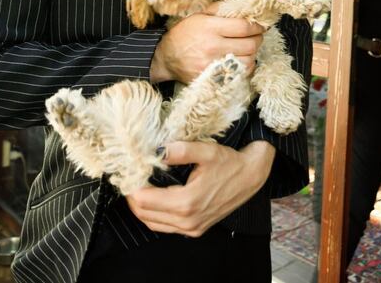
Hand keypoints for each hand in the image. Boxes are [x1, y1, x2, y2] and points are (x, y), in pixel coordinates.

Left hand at [126, 140, 274, 235]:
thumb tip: (158, 150)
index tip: (128, 172)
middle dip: (133, 197)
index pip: (144, 200)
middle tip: (130, 178)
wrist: (251, 176)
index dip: (132, 186)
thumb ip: (181, 150)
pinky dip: (154, 216)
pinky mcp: (196, 230)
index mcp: (187, 202)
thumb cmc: (230, 162)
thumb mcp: (206, 151)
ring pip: (152, 223)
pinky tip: (155, 200)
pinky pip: (165, 227)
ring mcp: (192, 228)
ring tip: (139, 188)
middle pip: (144, 214)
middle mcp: (187, 220)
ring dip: (142, 208)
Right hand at [150, 5, 263, 83]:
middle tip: (257, 36)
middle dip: (258, 39)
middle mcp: (213, 46)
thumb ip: (220, 10)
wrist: (166, 57)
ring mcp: (213, 65)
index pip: (244, 27)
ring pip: (249, 61)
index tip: (261, 25)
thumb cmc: (184, 34)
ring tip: (249, 47)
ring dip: (253, 53)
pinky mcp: (214, 78)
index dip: (257, 26)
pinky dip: (246, 67)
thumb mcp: (199, 16)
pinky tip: (242, 59)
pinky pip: (241, 74)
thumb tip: (243, 6)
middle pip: (250, 45)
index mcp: (210, 28)